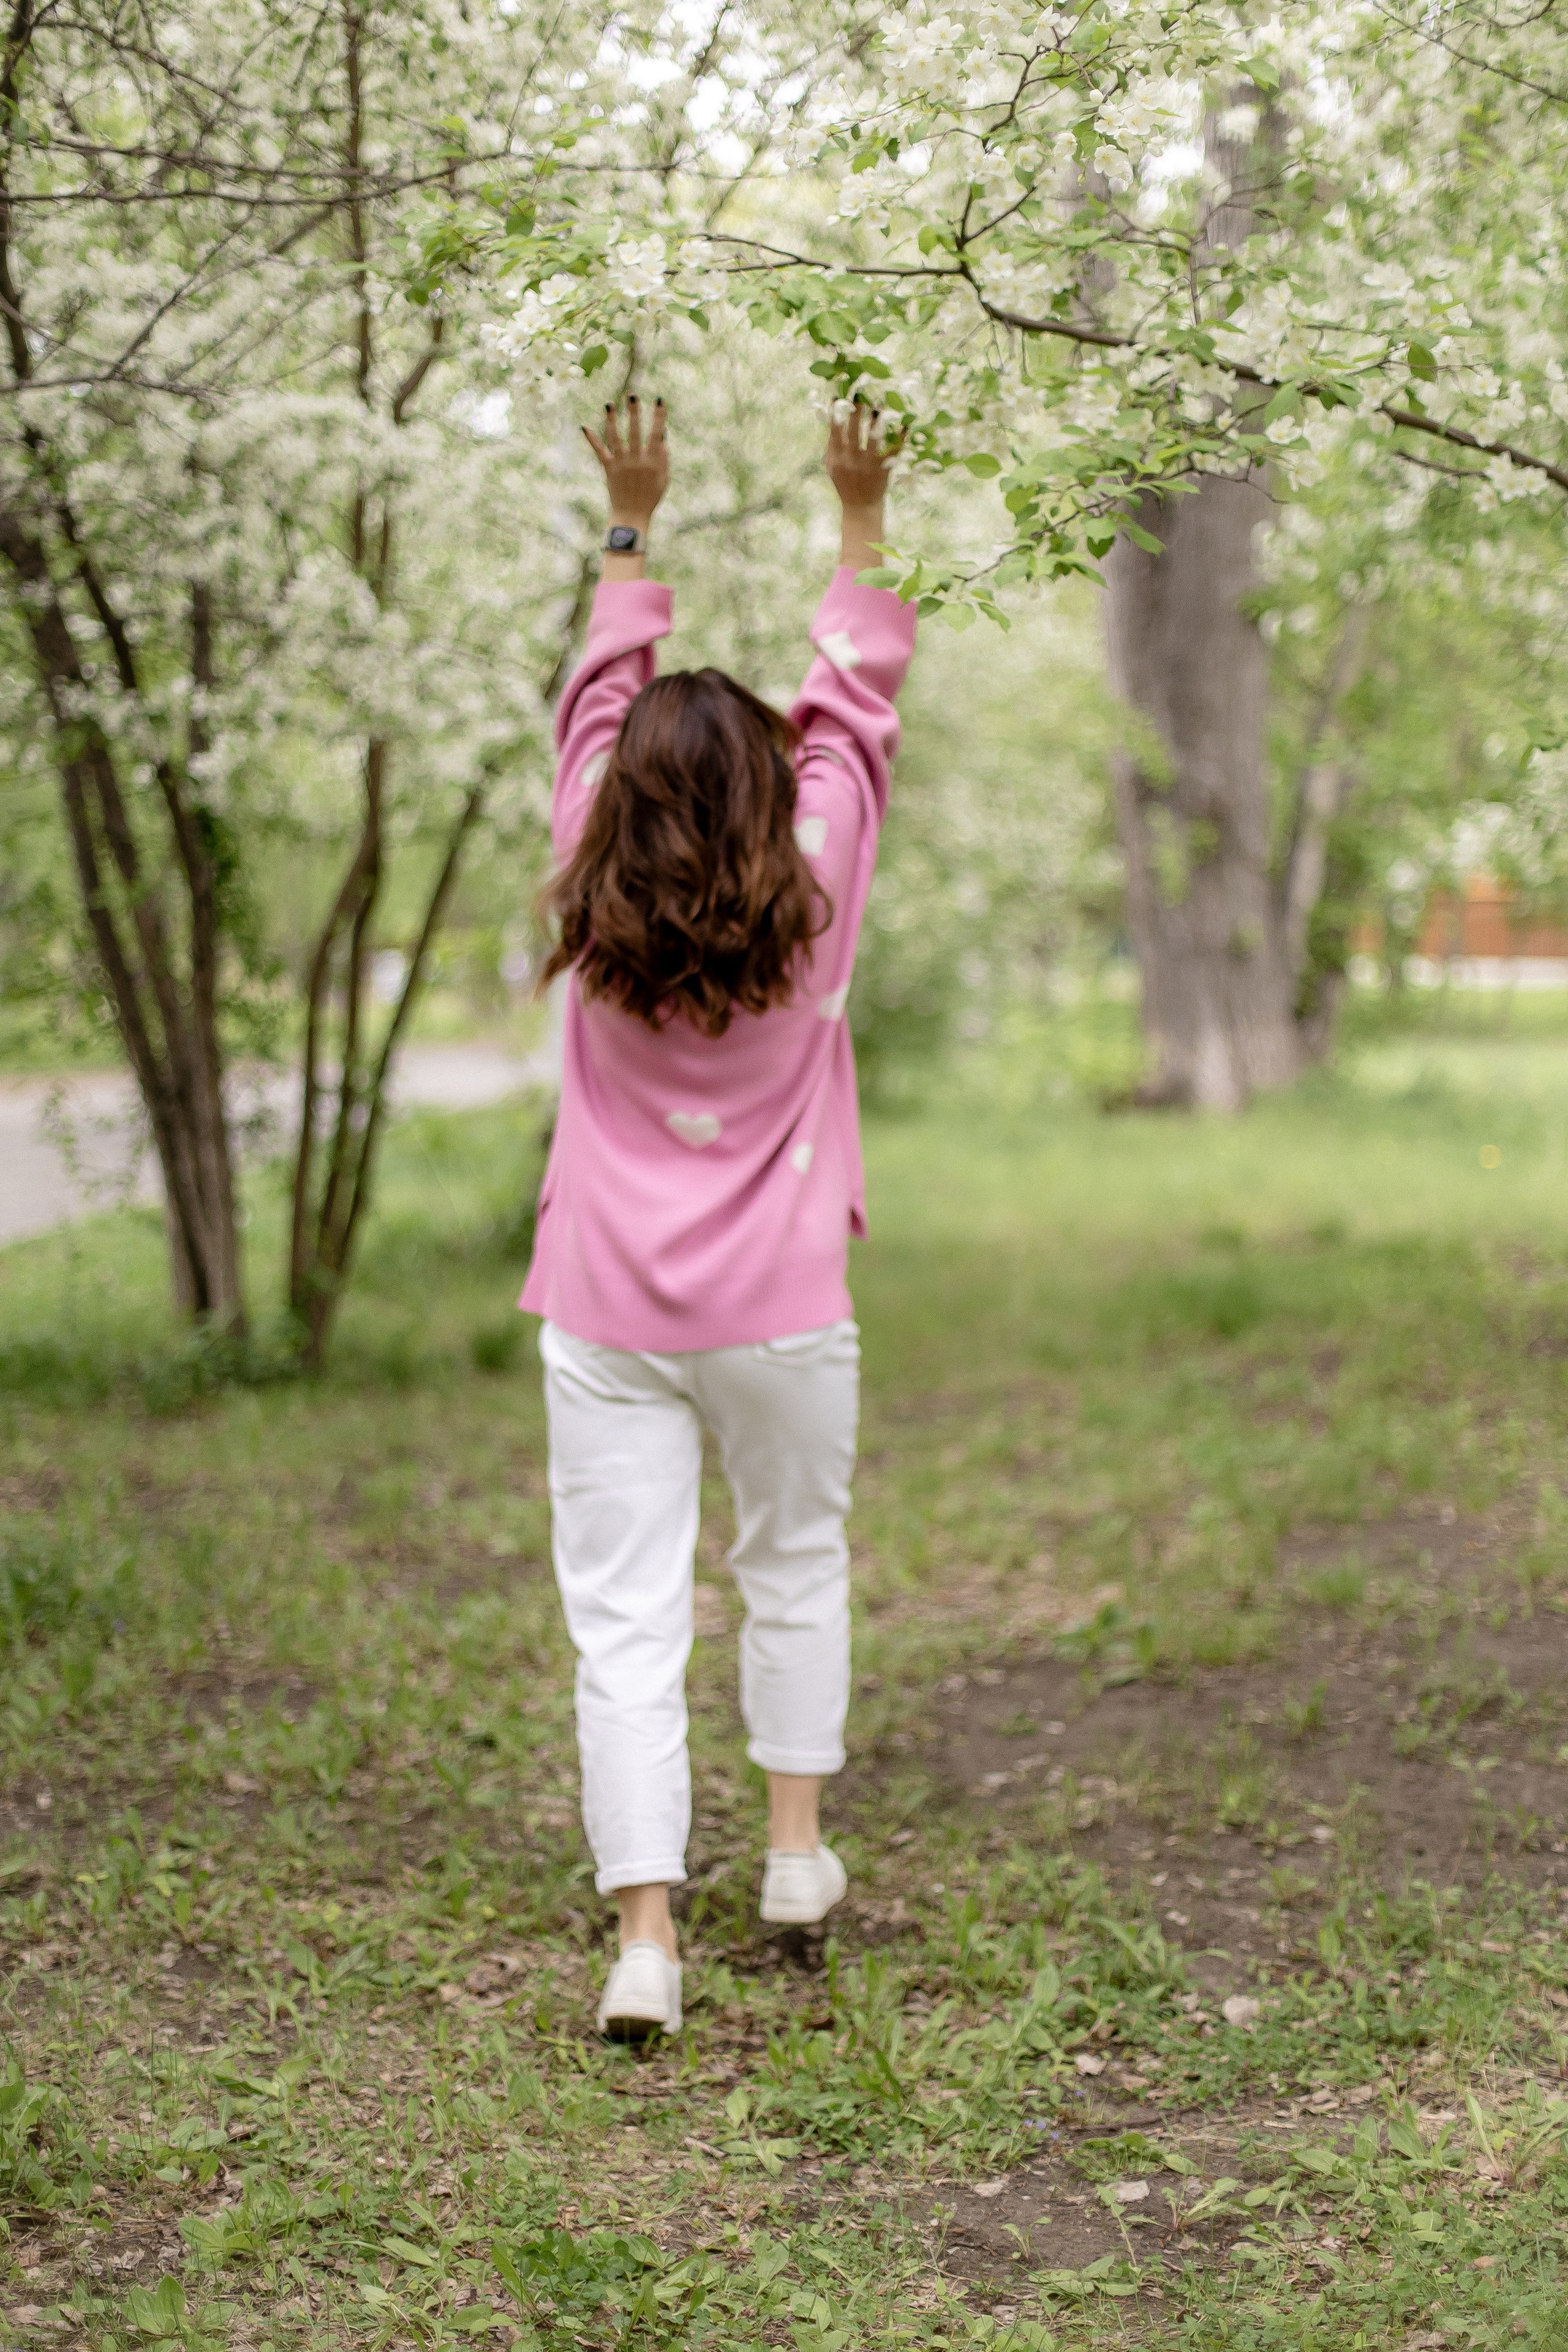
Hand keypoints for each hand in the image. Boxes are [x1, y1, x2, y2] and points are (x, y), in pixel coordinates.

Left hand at [583, 394, 667, 529]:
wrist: (632, 516)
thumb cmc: (651, 497)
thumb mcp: (663, 479)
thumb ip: (663, 458)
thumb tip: (662, 436)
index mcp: (652, 462)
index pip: (656, 434)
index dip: (659, 416)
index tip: (660, 400)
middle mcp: (636, 461)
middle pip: (634, 431)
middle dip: (633, 412)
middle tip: (632, 395)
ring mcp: (621, 464)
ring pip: (615, 437)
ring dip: (611, 419)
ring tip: (608, 404)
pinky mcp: (608, 470)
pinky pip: (599, 452)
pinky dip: (591, 440)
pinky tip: (584, 427)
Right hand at [825, 401, 900, 515]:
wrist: (860, 508)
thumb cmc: (845, 485)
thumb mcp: (832, 469)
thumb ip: (830, 449)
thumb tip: (830, 425)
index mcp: (836, 458)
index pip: (834, 431)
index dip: (835, 413)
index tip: (837, 396)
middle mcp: (851, 460)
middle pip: (853, 429)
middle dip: (856, 409)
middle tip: (861, 392)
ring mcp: (867, 464)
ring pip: (873, 437)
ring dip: (877, 419)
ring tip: (880, 405)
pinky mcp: (883, 469)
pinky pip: (893, 449)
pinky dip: (900, 437)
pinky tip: (905, 424)